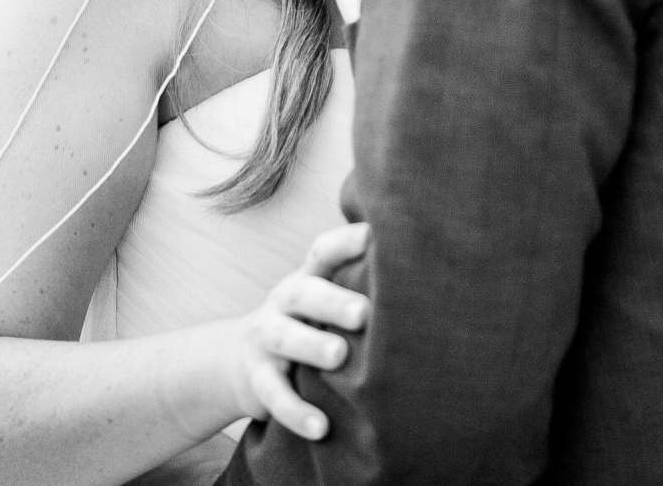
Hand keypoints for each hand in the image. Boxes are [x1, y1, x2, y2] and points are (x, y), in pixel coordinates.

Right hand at [224, 221, 370, 441]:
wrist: (238, 362)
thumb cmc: (304, 325)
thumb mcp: (321, 301)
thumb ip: (356, 286)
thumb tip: (424, 270)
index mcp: (307, 279)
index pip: (323, 253)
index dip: (346, 243)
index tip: (373, 235)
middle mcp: (284, 302)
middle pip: (304, 293)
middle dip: (333, 300)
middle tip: (364, 312)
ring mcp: (265, 339)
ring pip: (285, 338)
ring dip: (312, 346)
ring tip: (339, 356)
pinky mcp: (256, 379)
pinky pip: (274, 394)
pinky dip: (296, 412)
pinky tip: (321, 427)